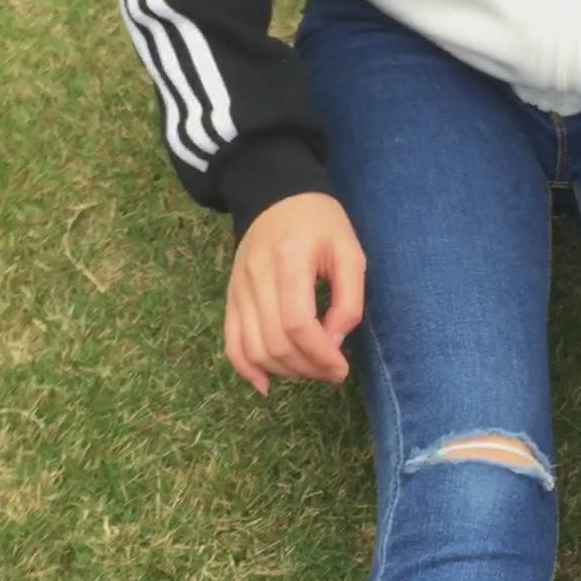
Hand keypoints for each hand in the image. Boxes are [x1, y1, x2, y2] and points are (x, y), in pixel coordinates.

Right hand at [224, 192, 366, 395]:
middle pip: (275, 342)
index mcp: (288, 260)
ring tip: (310, 370)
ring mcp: (238, 289)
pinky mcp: (230, 298)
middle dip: (307, 368)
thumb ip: (348, 300)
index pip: (297, 323)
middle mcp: (256, 277)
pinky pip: (231, 343)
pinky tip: (266, 384)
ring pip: (253, 349)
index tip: (341, 368)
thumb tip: (333, 344)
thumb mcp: (349, 253)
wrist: (275, 195)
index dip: (320, 355)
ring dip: (284, 371)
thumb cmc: (320, 223)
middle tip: (331, 372)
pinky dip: (246, 369)